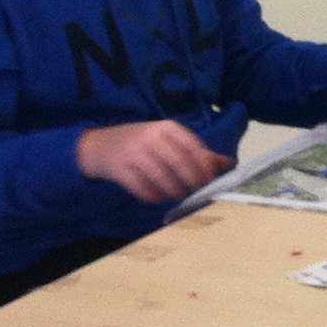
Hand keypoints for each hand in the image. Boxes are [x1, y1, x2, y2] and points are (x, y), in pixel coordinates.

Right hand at [76, 120, 230, 203]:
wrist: (97, 146)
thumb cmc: (140, 144)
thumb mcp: (167, 141)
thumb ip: (197, 152)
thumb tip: (229, 163)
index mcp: (166, 127)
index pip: (192, 146)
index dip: (204, 166)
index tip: (210, 181)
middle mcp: (150, 136)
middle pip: (179, 161)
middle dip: (191, 180)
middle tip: (196, 192)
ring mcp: (133, 152)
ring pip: (160, 176)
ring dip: (173, 191)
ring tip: (178, 197)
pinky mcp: (118, 168)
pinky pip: (140, 186)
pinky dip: (151, 196)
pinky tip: (156, 198)